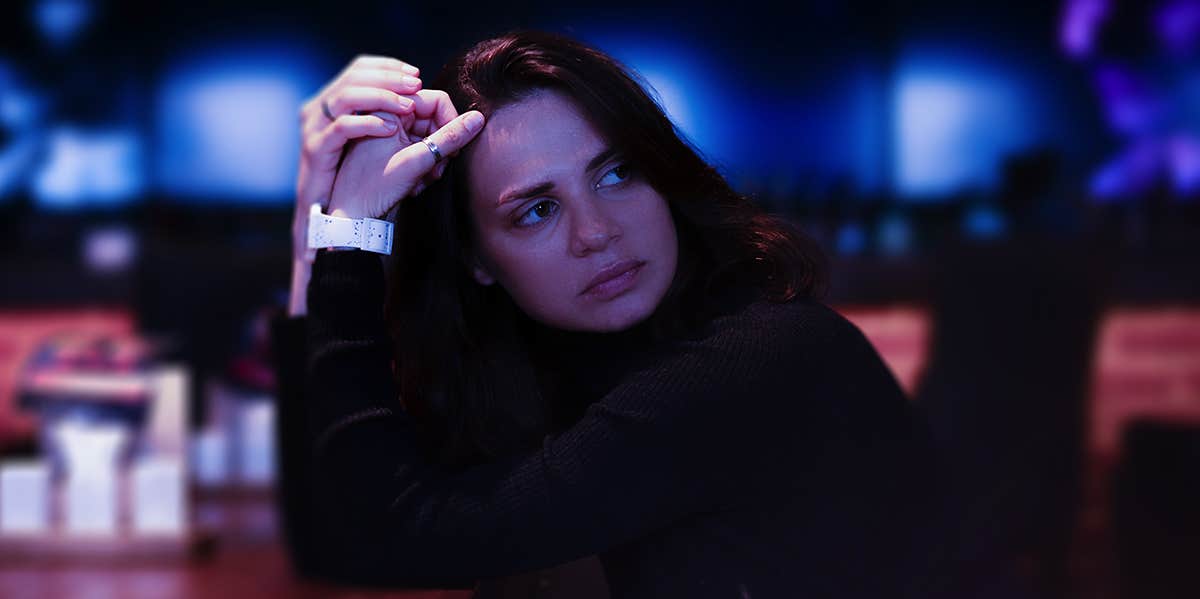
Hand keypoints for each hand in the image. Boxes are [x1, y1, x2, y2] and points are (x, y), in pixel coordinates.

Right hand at [293, 55, 422, 255]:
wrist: (326, 210)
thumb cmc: (350, 175)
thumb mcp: (368, 139)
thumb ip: (383, 116)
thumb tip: (414, 101)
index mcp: (331, 100)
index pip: (358, 68)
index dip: (387, 67)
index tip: (414, 75)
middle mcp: (318, 108)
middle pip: (354, 76)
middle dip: (389, 78)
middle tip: (416, 85)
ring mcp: (314, 127)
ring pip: (347, 97)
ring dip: (382, 97)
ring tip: (408, 106)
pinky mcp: (316, 148)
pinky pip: (342, 127)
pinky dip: (369, 124)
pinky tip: (391, 129)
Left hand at [328, 89, 484, 219]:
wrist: (352, 215)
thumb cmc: (375, 187)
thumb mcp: (417, 160)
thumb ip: (450, 138)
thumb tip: (478, 118)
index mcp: (388, 109)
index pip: (436, 101)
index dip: (451, 123)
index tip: (452, 149)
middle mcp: (390, 117)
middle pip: (435, 121)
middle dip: (442, 147)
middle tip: (437, 170)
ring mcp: (392, 135)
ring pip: (431, 139)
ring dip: (435, 161)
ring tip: (424, 180)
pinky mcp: (393, 151)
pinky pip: (421, 151)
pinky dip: (425, 168)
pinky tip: (416, 184)